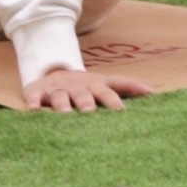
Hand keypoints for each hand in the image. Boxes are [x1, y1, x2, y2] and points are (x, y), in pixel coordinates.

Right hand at [20, 51, 143, 113]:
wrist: (54, 72)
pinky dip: (33, 103)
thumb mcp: (105, 82)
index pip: (107, 92)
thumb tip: (153, 91)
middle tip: (90, 113)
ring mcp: (57, 89)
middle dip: (87, 103)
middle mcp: (76, 87)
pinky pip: (33, 97)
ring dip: (62, 106)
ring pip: (60, 98)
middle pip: (83, 95)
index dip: (113, 101)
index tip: (122, 112)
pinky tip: (33, 110)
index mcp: (94, 86)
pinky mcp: (37, 91)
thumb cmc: (86, 86)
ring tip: (65, 115)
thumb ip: (128, 86)